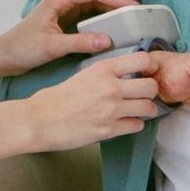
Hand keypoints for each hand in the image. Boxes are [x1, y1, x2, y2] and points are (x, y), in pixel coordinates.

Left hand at [0, 0, 152, 73]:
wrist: (6, 54)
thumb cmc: (23, 48)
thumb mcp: (52, 47)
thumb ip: (79, 43)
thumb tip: (108, 41)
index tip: (131, 8)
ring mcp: (68, 1)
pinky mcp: (71, 11)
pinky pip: (96, 1)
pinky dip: (112, 3)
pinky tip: (124, 12)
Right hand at [22, 52, 161, 151]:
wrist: (39, 120)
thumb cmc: (55, 98)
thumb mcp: (82, 75)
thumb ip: (105, 76)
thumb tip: (125, 78)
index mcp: (102, 69)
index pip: (142, 60)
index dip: (150, 67)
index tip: (147, 72)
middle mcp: (110, 87)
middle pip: (151, 86)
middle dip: (150, 92)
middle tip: (142, 96)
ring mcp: (111, 110)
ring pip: (149, 108)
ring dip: (145, 110)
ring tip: (136, 111)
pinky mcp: (109, 130)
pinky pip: (137, 126)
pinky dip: (134, 125)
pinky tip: (124, 123)